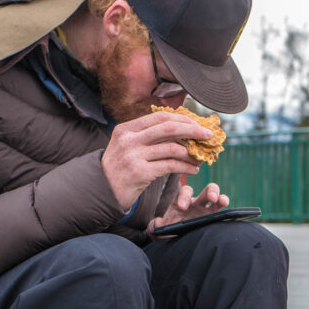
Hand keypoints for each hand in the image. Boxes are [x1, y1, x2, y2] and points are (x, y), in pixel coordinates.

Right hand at [100, 112, 215, 210]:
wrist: (100, 191)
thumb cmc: (119, 169)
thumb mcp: (127, 147)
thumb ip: (147, 137)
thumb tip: (180, 130)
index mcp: (127, 129)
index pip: (159, 117)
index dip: (182, 119)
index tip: (197, 123)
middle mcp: (129, 139)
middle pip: (168, 128)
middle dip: (193, 129)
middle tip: (208, 135)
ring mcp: (134, 156)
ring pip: (172, 148)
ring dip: (191, 153)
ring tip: (200, 158)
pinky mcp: (140, 172)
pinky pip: (170, 166)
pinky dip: (186, 167)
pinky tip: (194, 170)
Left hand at [147, 181, 229, 235]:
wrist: (175, 245)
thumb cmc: (167, 234)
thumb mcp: (158, 232)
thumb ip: (154, 227)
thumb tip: (157, 223)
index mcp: (181, 203)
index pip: (184, 192)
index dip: (184, 197)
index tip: (183, 207)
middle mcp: (195, 204)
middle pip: (204, 191)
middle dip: (209, 191)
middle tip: (211, 197)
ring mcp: (206, 210)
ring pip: (216, 197)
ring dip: (220, 196)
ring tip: (222, 201)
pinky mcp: (213, 218)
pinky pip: (221, 210)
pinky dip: (224, 205)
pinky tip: (226, 207)